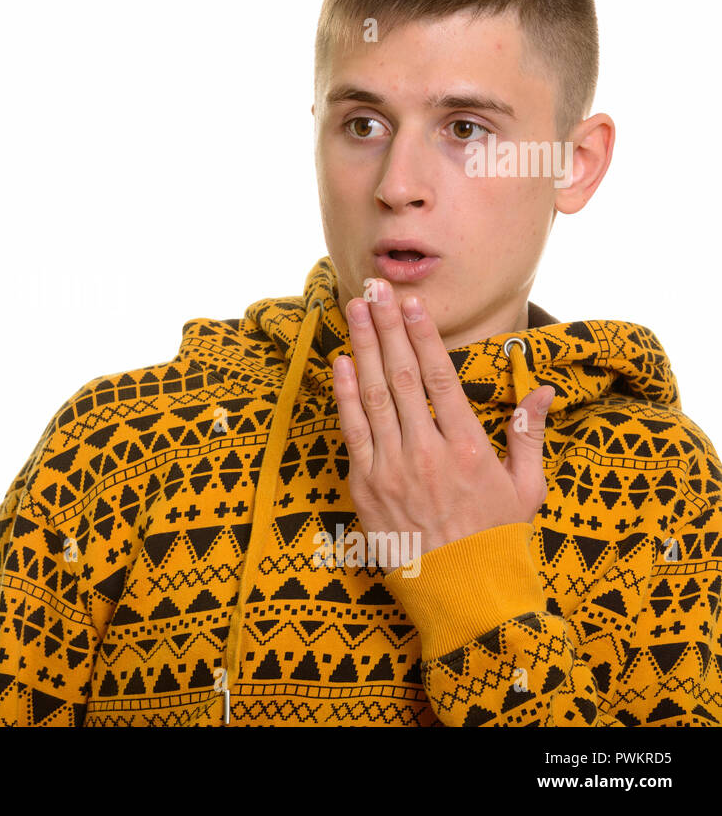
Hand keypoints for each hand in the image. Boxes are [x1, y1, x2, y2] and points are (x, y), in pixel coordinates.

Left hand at [331, 278, 554, 571]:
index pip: (440, 378)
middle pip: (400, 376)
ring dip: (361, 348)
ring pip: (372, 395)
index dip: (422, 336)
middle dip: (386, 327)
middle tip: (374, 288)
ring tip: (354, 310)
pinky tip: (339, 362)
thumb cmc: (496, 542)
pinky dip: (343, 394)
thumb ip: (529, 435)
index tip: (411, 304)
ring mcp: (391, 469)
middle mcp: (427, 453)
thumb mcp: (526, 489)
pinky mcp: (364, 487)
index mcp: (468, 449)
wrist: (461, 596)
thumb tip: (543, 390)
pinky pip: (352, 431)